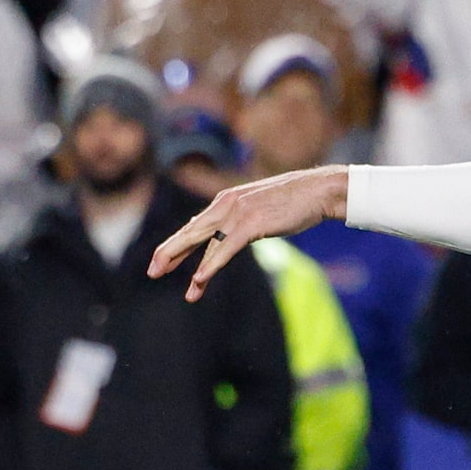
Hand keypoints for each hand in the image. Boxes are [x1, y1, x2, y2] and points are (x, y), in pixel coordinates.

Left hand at [148, 166, 349, 298]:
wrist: (319, 190)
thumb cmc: (294, 201)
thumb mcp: (259, 209)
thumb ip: (240, 221)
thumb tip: (227, 234)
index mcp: (227, 202)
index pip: (195, 226)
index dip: (176, 245)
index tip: (161, 261)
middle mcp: (226, 204)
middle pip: (191, 232)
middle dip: (169, 252)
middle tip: (151, 271)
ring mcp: (238, 213)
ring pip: (202, 240)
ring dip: (183, 261)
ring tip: (168, 279)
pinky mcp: (251, 223)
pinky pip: (225, 248)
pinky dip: (210, 265)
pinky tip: (198, 279)